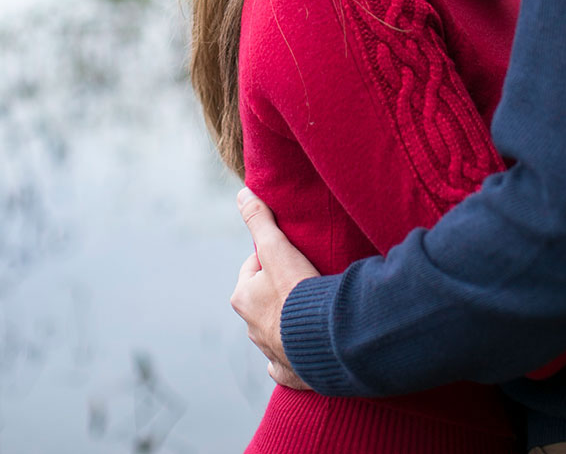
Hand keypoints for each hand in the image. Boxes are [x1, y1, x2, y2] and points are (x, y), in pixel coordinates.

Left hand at [230, 188, 319, 388]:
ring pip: (276, 327)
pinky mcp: (290, 372)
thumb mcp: (277, 247)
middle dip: (281, 289)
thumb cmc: (297, 290)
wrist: (323, 338)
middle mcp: (250, 327)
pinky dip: (294, 354)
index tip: (294, 257)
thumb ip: (260, 220)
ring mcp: (270, 351)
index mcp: (242, 298)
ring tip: (313, 307)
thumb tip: (242, 193)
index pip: (255, 266)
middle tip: (307, 280)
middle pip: (265, 297)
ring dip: (290, 319)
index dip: (275, 257)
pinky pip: (287, 362)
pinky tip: (304, 347)